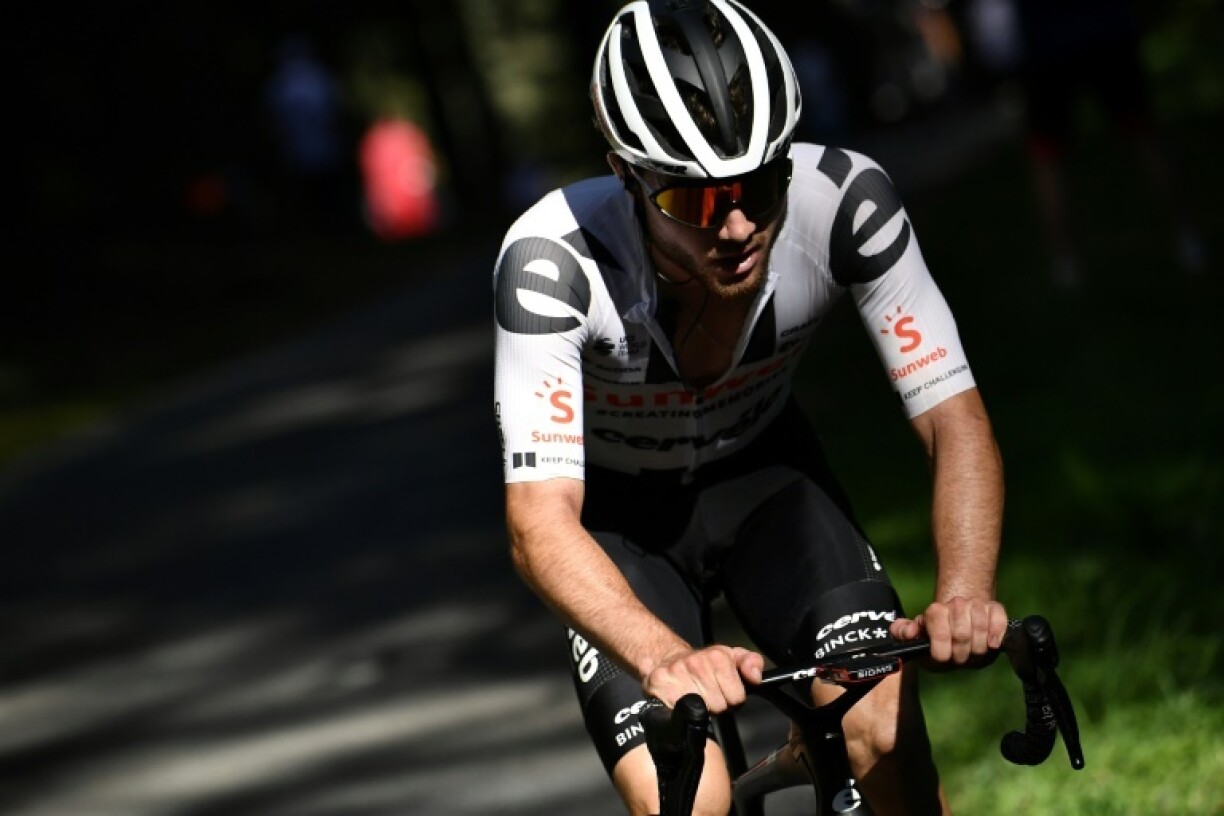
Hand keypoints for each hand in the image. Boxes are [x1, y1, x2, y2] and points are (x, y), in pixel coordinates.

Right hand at [642, 645, 763, 713]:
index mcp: (718, 656)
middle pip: (719, 706)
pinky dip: (680, 713)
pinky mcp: (659, 685)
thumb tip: (756, 677)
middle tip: (706, 694)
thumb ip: (752, 663)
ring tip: (693, 696)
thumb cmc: (703, 664)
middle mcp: (696, 663)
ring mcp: (677, 673)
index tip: (723, 690)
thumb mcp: (732, 658)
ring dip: (698, 709)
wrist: (667, 658)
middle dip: (715, 704)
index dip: (732, 697)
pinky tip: (679, 702)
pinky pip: (678, 713)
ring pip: (700, 712)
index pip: (737, 698)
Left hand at [889, 596, 1007, 664]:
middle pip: (962, 633)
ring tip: (973, 651)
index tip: (943, 657)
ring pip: (981, 626)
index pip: (939, 628)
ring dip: (978, 646)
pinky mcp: (995, 608)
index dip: (941, 648)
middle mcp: (956, 603)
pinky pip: (999, 619)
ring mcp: (976, 604)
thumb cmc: (938, 635)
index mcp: (936, 611)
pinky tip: (992, 644)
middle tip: (959, 657)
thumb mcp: (919, 636)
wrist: (961, 623)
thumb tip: (908, 631)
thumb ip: (904, 632)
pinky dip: (997, 633)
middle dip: (960, 653)